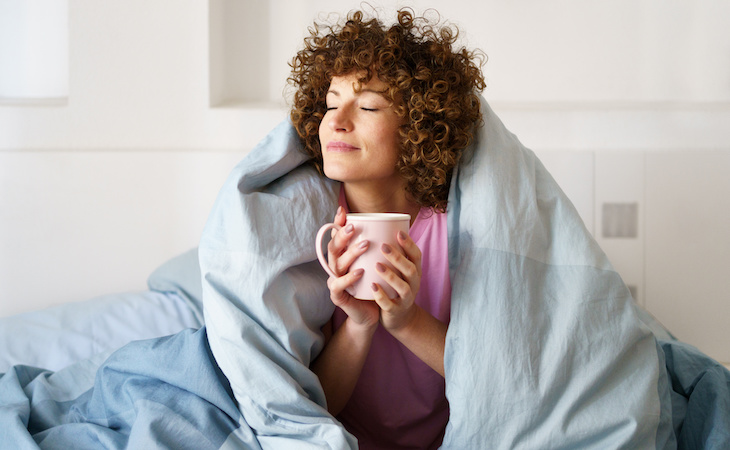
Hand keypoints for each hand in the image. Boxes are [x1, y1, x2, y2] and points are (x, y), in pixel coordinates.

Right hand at [325, 207, 379, 331]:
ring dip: (350, 253)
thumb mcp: (375, 264)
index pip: (336, 237)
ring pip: (337, 264)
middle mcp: (335, 267)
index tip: (343, 210)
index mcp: (342, 257)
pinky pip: (339, 285)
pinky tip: (360, 272)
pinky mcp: (337, 296)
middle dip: (342, 236)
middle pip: (333, 248)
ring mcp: (334, 281)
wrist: (372, 313)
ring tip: (365, 245)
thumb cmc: (373, 285)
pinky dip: (349, 278)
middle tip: (354, 227)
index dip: (337, 224)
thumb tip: (391, 225)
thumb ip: (378, 247)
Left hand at [371, 230, 421, 331]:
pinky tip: (372, 287)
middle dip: (398, 257)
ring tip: (377, 265)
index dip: (410, 244)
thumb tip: (377, 227)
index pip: (416, 255)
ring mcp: (406, 299)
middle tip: (383, 246)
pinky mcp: (396, 311)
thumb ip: (391, 254)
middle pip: (411, 270)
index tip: (398, 232)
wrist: (398, 317)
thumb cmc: (394, 287)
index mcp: (414, 271)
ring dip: (391, 275)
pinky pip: (390, 304)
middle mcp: (414, 284)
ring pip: (403, 287)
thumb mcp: (397, 270)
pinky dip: (382, 296)